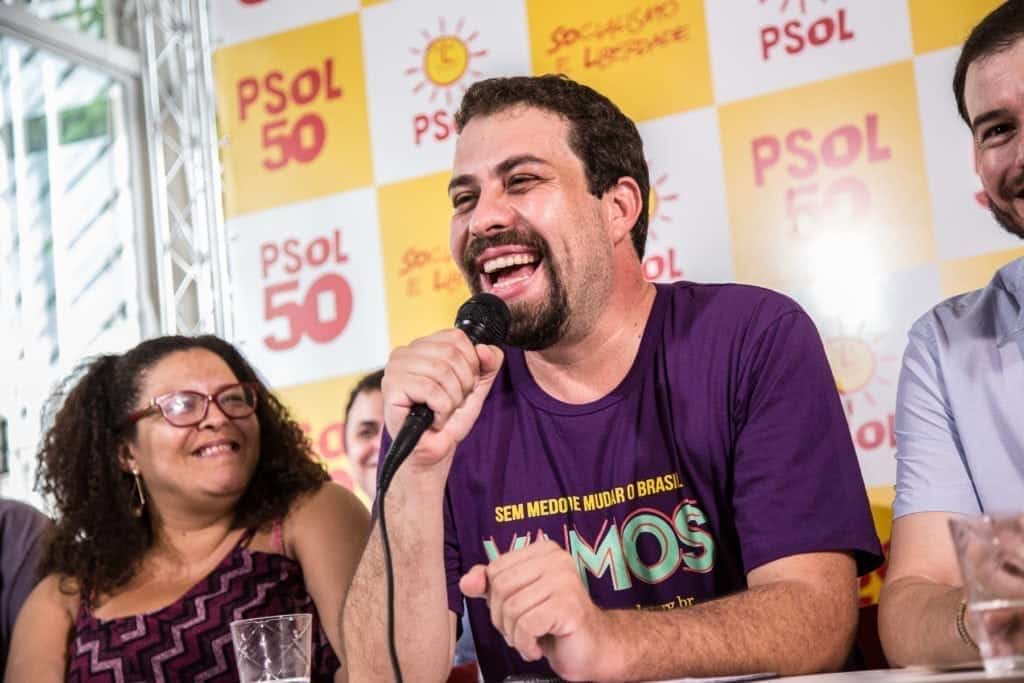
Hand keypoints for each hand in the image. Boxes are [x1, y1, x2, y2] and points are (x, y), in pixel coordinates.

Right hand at [382, 328, 503, 469]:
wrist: (432, 448)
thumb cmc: (447, 416)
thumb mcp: (476, 387)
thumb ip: (488, 364)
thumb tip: (486, 350)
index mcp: (423, 345)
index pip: (457, 337)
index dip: (471, 363)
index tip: (466, 385)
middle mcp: (405, 352)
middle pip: (451, 354)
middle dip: (463, 384)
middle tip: (454, 403)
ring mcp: (395, 368)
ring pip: (442, 371)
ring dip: (452, 399)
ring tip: (443, 412)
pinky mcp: (391, 387)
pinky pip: (431, 390)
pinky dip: (441, 410)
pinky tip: (434, 419)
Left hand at [459, 538, 616, 679]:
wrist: (593, 649)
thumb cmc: (552, 622)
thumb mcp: (516, 600)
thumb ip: (489, 586)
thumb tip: (466, 582)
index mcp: (543, 550)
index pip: (495, 569)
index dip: (496, 598)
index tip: (515, 612)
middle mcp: (556, 559)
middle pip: (501, 588)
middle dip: (503, 619)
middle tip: (522, 631)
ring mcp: (565, 581)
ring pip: (512, 609)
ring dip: (515, 635)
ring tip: (531, 640)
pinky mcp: (569, 606)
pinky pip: (526, 626)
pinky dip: (525, 645)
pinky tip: (538, 649)